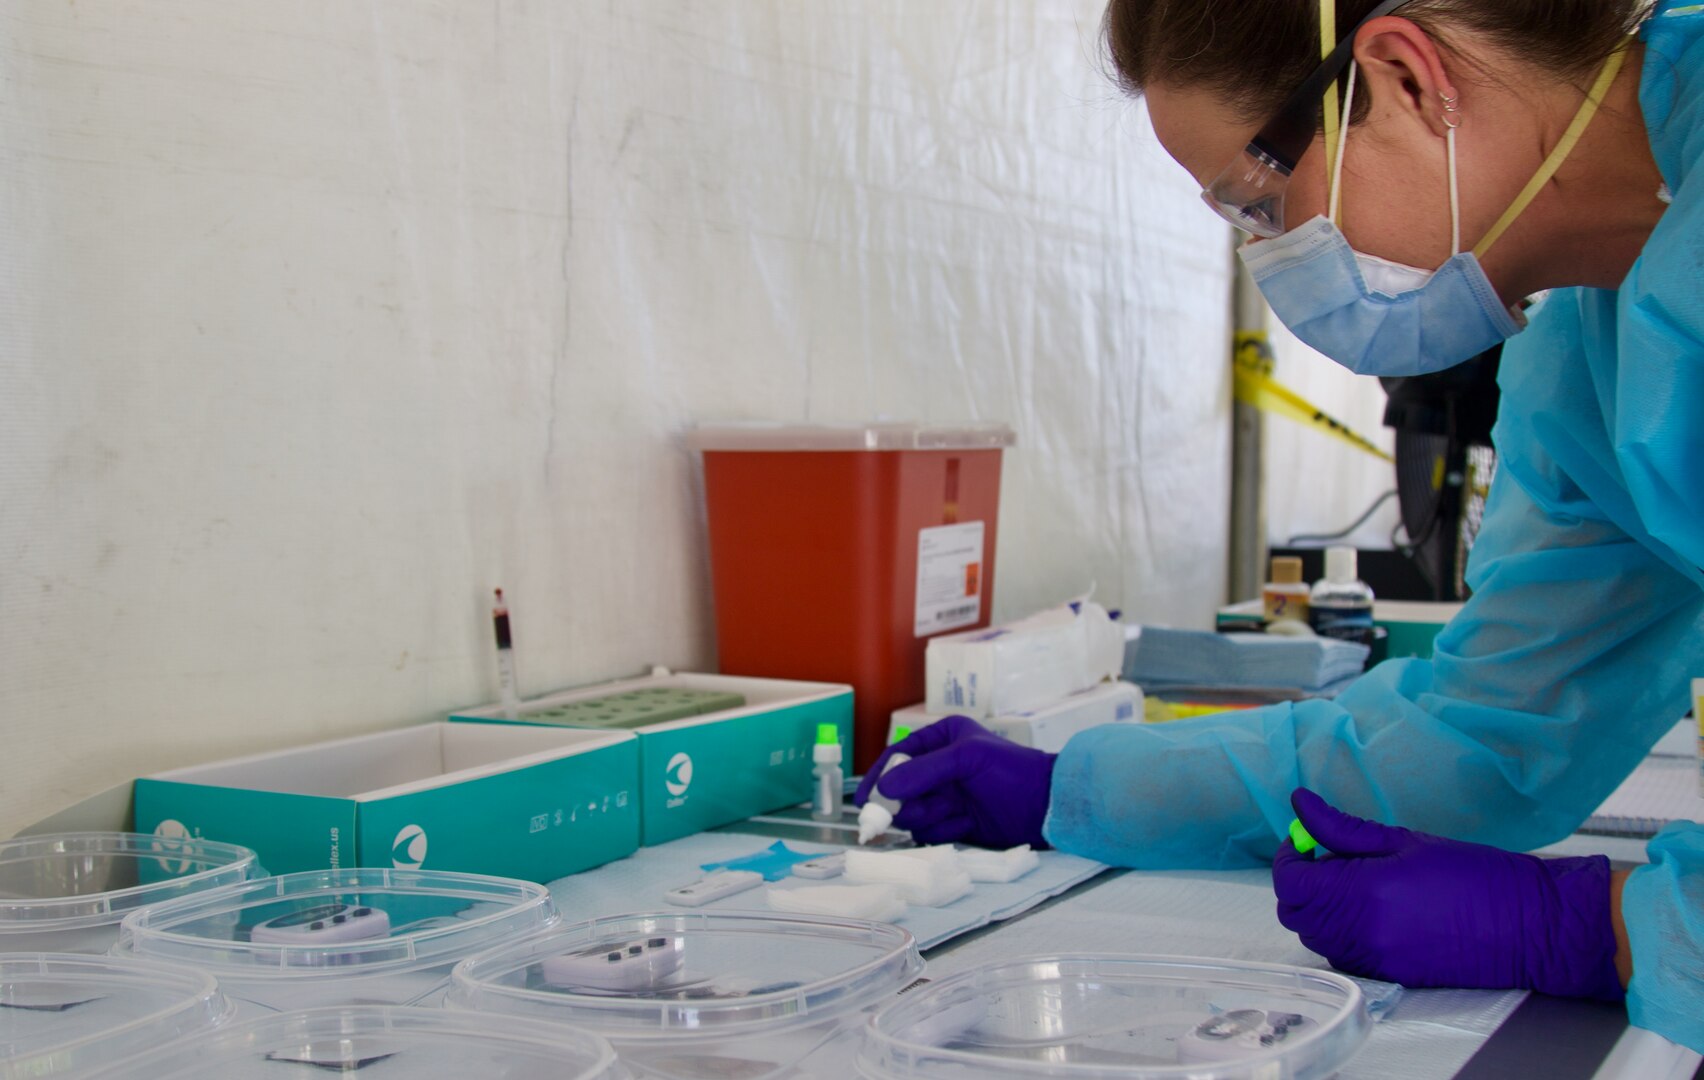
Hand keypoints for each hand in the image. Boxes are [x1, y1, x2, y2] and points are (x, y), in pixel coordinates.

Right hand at [853, 715, 1054, 848]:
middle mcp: (940, 766)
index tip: (865, 799)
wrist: (1047, 806)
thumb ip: (923, 771)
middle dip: (906, 803)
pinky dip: (944, 830)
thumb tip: (884, 788)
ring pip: (912, 813)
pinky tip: (965, 824)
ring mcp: (947, 795)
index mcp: (942, 739)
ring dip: (929, 816)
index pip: (898, 754)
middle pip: (899, 789)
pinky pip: (930, 830)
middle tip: (910, 812)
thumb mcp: (966, 760)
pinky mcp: (955, 821)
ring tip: (955, 812)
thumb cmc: (1012, 772)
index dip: (879, 776)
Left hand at [1273, 788, 1622, 999]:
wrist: (1531, 924)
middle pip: (1296, 913)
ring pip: (1316, 937)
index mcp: (1363, 892)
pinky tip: (1372, 912)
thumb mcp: (1404, 840)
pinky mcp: (1391, 976)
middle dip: (1302, 884)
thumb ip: (1343, 827)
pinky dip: (1341, 934)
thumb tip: (1301, 805)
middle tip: (1329, 859)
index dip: (1291, 857)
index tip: (1306, 841)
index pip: (1291, 882)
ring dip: (1321, 909)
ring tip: (1356, 883)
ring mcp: (1376, 959)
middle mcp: (1362, 932)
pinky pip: (1342, 955)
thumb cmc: (1476, 875)